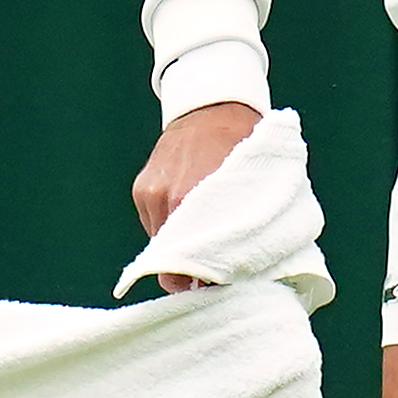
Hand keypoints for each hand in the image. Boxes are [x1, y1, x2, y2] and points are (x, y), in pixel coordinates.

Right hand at [132, 102, 261, 288]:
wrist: (210, 108)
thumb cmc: (245, 147)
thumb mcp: (257, 184)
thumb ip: (248, 226)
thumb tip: (256, 268)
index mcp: (196, 200)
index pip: (192, 263)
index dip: (205, 282)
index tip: (218, 289)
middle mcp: (167, 199)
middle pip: (171, 260)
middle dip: (189, 273)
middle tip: (210, 279)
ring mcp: (150, 195)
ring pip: (160, 244)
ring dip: (180, 248)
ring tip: (201, 241)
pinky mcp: (141, 190)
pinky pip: (153, 224)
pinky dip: (169, 229)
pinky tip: (188, 218)